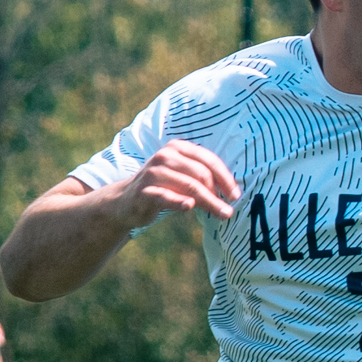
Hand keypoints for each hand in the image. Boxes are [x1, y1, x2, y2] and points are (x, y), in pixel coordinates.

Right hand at [117, 138, 240, 227]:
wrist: (126, 200)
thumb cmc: (163, 187)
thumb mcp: (183, 176)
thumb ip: (204, 177)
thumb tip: (233, 192)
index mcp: (178, 147)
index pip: (209, 160)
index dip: (226, 178)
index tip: (235, 195)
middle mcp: (165, 156)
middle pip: (202, 175)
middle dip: (219, 194)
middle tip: (228, 210)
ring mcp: (153, 173)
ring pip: (189, 187)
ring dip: (209, 202)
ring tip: (222, 214)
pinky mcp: (143, 191)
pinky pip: (165, 196)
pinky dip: (179, 202)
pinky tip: (189, 207)